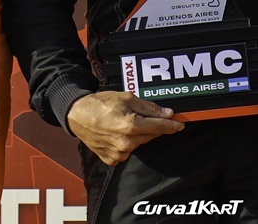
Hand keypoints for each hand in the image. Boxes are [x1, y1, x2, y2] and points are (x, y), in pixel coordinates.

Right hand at [67, 91, 183, 165]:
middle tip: (143, 115)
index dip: (172, 125)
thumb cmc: (100, 103)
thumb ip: (149, 108)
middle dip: (152, 126)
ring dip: (138, 134)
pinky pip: (127, 150)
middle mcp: (126, 143)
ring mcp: (119, 153)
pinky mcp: (112, 159)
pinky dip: (127, 142)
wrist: (77, 115)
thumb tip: (167, 114)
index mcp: (131, 126)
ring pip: (139, 143)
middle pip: (150, 135)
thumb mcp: (127, 98)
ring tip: (124, 121)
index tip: (180, 124)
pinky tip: (117, 132)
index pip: (159, 127)